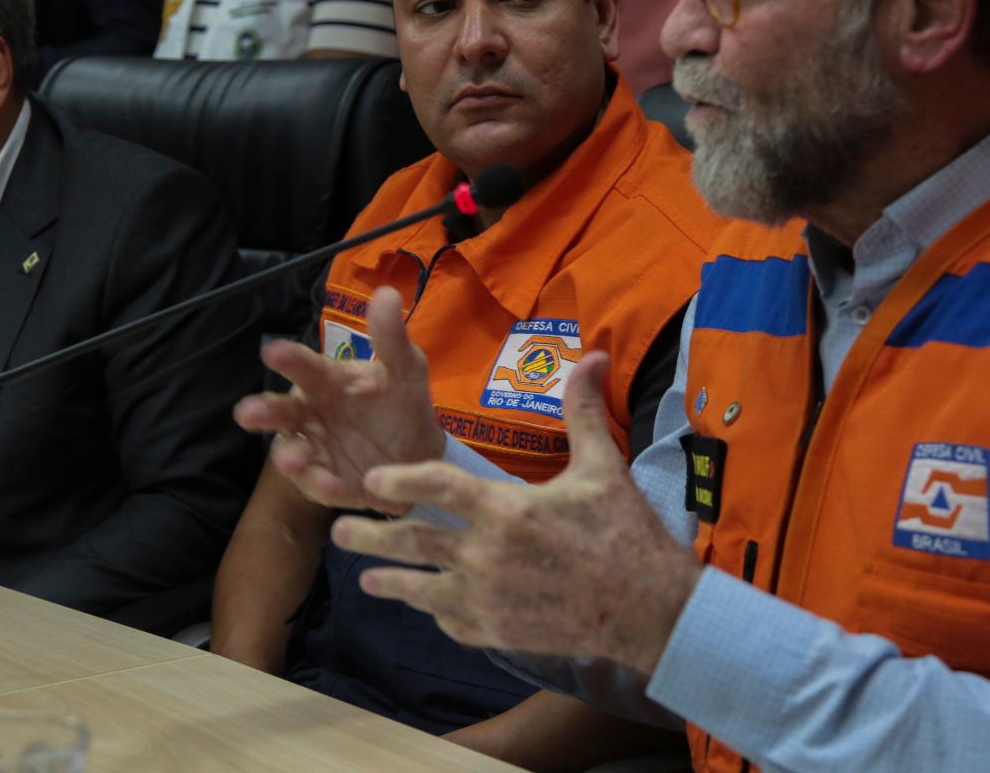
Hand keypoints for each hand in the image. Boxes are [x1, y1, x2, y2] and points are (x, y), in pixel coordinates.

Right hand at [233, 286, 444, 511]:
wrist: (423, 452)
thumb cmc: (402, 404)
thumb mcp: (405, 368)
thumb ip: (390, 337)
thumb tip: (387, 293)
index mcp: (327, 381)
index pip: (303, 366)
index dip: (287, 359)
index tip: (271, 352)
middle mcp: (312, 415)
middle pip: (280, 412)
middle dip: (262, 412)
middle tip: (246, 413)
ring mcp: (317, 450)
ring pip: (291, 452)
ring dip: (289, 456)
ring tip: (294, 460)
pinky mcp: (330, 482)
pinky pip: (320, 486)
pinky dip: (322, 486)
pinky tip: (330, 484)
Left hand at [332, 352, 701, 676]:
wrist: (650, 610)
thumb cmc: (625, 534)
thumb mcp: (604, 467)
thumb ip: (583, 412)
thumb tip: (592, 356)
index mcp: (506, 508)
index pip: (435, 484)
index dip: (399, 479)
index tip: (373, 479)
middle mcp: (487, 554)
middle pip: (413, 540)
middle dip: (371, 534)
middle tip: (339, 529)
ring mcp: (489, 600)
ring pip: (422, 590)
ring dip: (390, 581)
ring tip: (364, 577)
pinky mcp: (498, 633)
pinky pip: (453, 621)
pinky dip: (438, 610)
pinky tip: (426, 604)